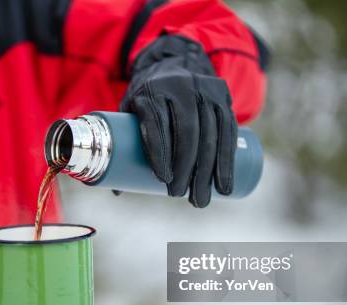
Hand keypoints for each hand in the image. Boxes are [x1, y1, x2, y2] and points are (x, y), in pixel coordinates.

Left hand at [121, 35, 237, 207]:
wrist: (174, 63)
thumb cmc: (147, 97)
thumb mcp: (130, 107)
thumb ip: (123, 143)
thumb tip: (117, 191)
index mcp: (152, 89)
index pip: (157, 123)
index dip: (160, 152)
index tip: (163, 180)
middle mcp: (180, 86)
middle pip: (187, 132)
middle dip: (185, 169)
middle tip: (178, 196)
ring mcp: (205, 90)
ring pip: (210, 135)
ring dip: (208, 172)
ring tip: (200, 200)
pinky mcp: (222, 97)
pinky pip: (228, 131)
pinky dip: (227, 162)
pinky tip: (224, 185)